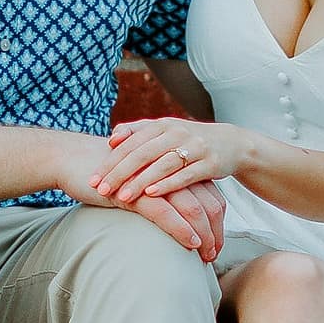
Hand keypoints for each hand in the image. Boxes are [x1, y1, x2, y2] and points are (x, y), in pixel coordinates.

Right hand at [54, 136, 224, 260]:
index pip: (212, 197)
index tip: (216, 245)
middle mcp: (171, 172)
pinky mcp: (136, 191)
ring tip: (206, 256)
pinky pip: (166, 212)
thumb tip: (177, 217)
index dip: (218, 223)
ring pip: (193, 209)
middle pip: (210, 204)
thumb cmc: (109, 174)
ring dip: (204, 236)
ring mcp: (155, 180)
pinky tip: (190, 244)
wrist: (74, 159)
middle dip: (215, 233)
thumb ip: (162, 192)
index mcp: (176, 169)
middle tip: (214, 255)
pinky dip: (181, 229)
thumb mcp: (143, 181)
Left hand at [96, 117, 261, 200]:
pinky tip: (151, 195)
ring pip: (162, 165)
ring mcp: (194, 147)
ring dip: (140, 181)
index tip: (92, 178)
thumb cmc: (188, 141)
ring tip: (122, 197)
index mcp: (161, 125)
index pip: (129, 143)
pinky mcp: (210, 163)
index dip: (109, 161)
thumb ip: (138, 132)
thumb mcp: (165, 131)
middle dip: (119, 173)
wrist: (231, 143)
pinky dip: (168, 185)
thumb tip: (112, 137)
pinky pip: (185, 175)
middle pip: (142, 153)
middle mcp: (176, 133)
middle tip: (100, 189)